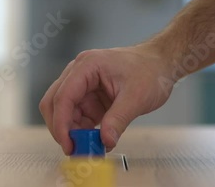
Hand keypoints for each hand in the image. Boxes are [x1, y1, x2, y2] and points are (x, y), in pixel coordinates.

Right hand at [39, 45, 174, 153]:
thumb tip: (105, 141)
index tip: (68, 144)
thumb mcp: (136, 97)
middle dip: (60, 127)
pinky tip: (95, 138)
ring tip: (89, 146)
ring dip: (72, 130)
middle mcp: (79, 72)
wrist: (160, 64)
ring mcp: (82, 83)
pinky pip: (77, 114)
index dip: (61, 123)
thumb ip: (118, 120)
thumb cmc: (150, 70)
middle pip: (54, 101)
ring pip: (63, 110)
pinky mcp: (88, 95)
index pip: (63, 96)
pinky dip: (82, 129)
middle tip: (73, 148)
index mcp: (87, 65)